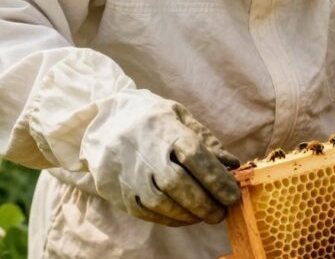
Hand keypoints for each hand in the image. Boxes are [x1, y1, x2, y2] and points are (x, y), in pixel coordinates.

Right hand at [86, 95, 241, 225]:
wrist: (101, 124)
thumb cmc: (149, 118)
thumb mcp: (178, 116)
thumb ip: (206, 140)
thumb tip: (233, 164)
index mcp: (165, 130)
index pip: (194, 156)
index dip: (216, 179)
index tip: (233, 196)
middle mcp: (146, 153)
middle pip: (178, 185)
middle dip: (205, 203)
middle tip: (222, 213)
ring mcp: (129, 174)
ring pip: (162, 203)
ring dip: (189, 214)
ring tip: (207, 215)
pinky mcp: (118, 191)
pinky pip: (146, 212)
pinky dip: (169, 219)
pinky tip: (185, 218)